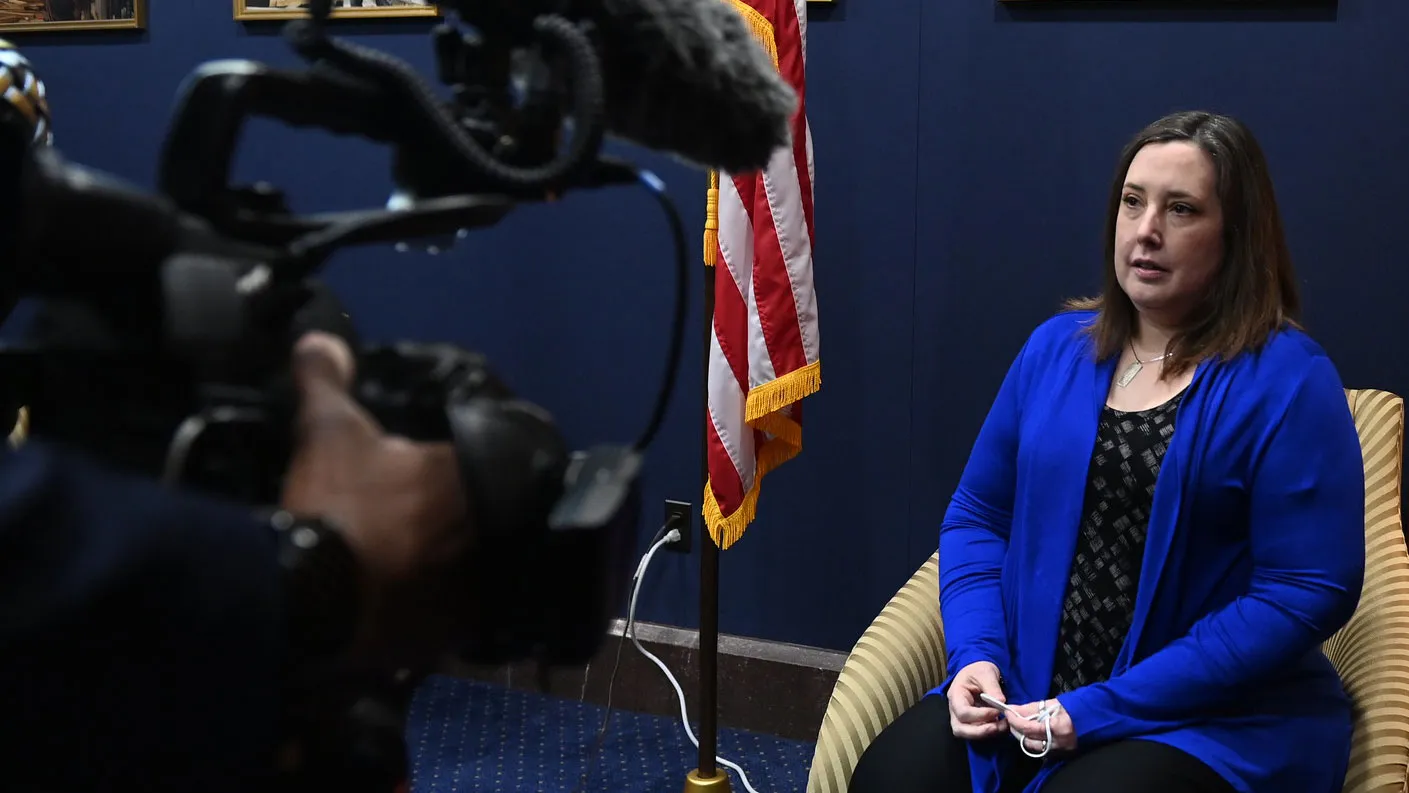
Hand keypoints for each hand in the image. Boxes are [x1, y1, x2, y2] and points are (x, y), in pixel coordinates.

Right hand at [279, 331, 470, 672]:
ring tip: (423, 568)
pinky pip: (464, 621)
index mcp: (470, 478)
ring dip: (463, 568)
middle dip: (467, 520)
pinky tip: (418, 608)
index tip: (433, 480)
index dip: (461, 473)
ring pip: (484, 572)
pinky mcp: (457, 636)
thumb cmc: (335, 507)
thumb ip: (328, 383)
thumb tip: (319, 339)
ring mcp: (478, 588)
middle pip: (492, 522)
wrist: (311, 599)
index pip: (492, 468)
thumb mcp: (328, 433)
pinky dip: (447, 614)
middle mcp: (490, 532)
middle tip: (423, 524)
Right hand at [946, 661, 1007, 739]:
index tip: (997, 711)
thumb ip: (992, 688)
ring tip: (1003, 726)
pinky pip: (977, 732)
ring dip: (986, 733)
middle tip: (998, 727)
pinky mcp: (971, 721)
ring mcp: (962, 717)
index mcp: (956, 695)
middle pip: (960, 729)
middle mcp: (955, 709)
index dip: (980, 715)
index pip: (963, 712)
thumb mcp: (986, 673)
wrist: (978, 671)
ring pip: (967, 734)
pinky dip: (989, 731)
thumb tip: (1002, 703)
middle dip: (980, 731)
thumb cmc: (979, 670)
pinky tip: (1001, 725)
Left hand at [1006, 698, 1076, 755]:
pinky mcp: (1064, 754)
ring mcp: (1062, 750)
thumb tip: (1015, 709)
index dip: (1015, 720)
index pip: (1028, 728)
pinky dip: (1035, 742)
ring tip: (1021, 725)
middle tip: (1012, 719)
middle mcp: (1060, 743)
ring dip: (1024, 737)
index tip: (1007, 713)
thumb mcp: (1054, 703)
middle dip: (1017, 730)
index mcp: (1058, 728)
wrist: (1099, 716)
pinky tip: (1033, 733)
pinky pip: (1043, 750)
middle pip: (1029, 741)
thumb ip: (1033, 708)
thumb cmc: (1079, 706)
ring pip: (1035, 748)